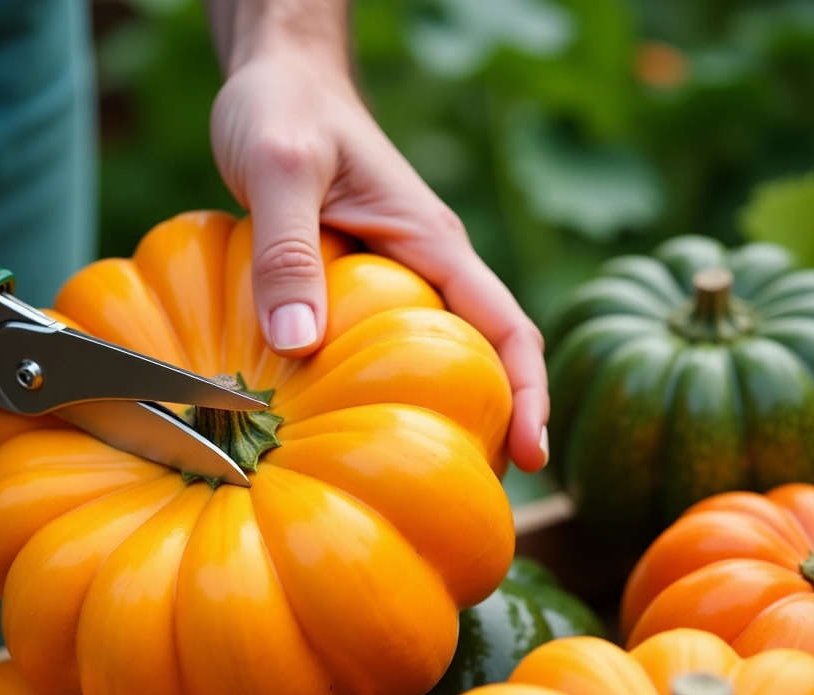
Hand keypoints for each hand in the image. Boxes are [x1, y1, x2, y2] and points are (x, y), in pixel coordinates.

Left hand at [207, 4, 548, 471]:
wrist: (280, 76)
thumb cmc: (284, 106)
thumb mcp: (279, 167)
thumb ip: (288, 250)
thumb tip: (298, 345)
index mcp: (431, 241)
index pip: (506, 326)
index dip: (529, 394)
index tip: (534, 459)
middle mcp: (428, 264)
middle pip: (484, 356)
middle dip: (491, 425)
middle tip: (471, 498)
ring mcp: (398, 276)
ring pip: (436, 356)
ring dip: (438, 414)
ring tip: (415, 483)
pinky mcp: (362, 284)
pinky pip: (385, 346)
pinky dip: (379, 389)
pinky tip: (342, 428)